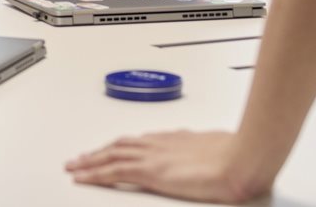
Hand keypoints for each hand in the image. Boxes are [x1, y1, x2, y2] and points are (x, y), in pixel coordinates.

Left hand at [65, 130, 269, 202]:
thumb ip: (209, 154)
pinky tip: (81, 176)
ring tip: (75, 165)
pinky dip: (94, 173)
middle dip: (100, 151)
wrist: (240, 159)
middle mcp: (160, 144)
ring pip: (110, 155)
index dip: (123, 146)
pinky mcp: (149, 171)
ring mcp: (152, 156)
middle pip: (120, 145)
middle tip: (82, 157)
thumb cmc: (238, 155)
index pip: (140, 142)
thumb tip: (213, 158)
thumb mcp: (221, 151)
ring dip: (91, 160)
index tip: (112, 150)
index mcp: (176, 139)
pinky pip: (113, 171)